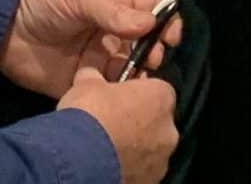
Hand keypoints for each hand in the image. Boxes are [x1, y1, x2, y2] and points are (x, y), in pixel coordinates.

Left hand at [0, 0, 181, 97]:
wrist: (1, 28)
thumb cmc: (43, 1)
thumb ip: (111, 12)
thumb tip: (149, 24)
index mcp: (113, 5)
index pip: (150, 11)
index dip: (166, 22)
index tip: (172, 36)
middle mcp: (111, 33)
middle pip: (145, 45)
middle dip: (154, 53)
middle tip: (152, 61)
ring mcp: (97, 60)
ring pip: (129, 71)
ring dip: (138, 77)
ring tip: (137, 83)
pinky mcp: (83, 84)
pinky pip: (106, 92)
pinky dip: (117, 96)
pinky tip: (119, 97)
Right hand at [57, 69, 179, 183]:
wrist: (81, 159)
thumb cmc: (91, 113)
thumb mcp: (87, 84)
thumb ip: (95, 78)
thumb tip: (90, 76)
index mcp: (162, 98)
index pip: (158, 89)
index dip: (138, 92)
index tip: (121, 96)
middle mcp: (169, 130)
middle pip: (157, 122)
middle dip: (139, 122)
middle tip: (113, 123)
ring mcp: (161, 161)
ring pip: (151, 150)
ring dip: (135, 148)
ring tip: (107, 148)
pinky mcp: (150, 182)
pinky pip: (141, 171)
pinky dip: (128, 168)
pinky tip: (108, 165)